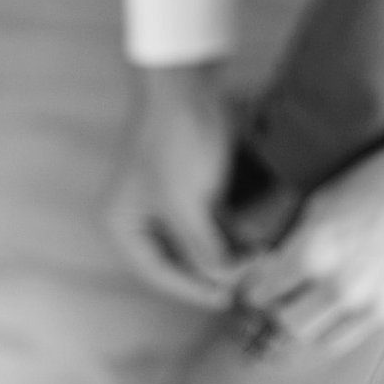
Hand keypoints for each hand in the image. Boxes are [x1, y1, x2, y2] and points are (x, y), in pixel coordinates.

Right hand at [103, 61, 243, 306]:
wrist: (189, 86)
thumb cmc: (175, 142)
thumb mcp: (188, 203)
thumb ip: (203, 249)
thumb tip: (223, 282)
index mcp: (124, 224)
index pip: (158, 272)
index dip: (193, 289)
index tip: (225, 297)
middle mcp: (143, 218)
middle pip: (180, 260)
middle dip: (214, 270)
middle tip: (248, 280)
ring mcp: (170, 204)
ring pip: (200, 243)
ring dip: (228, 254)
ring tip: (258, 262)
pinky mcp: (194, 189)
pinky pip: (213, 223)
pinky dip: (232, 235)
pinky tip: (255, 243)